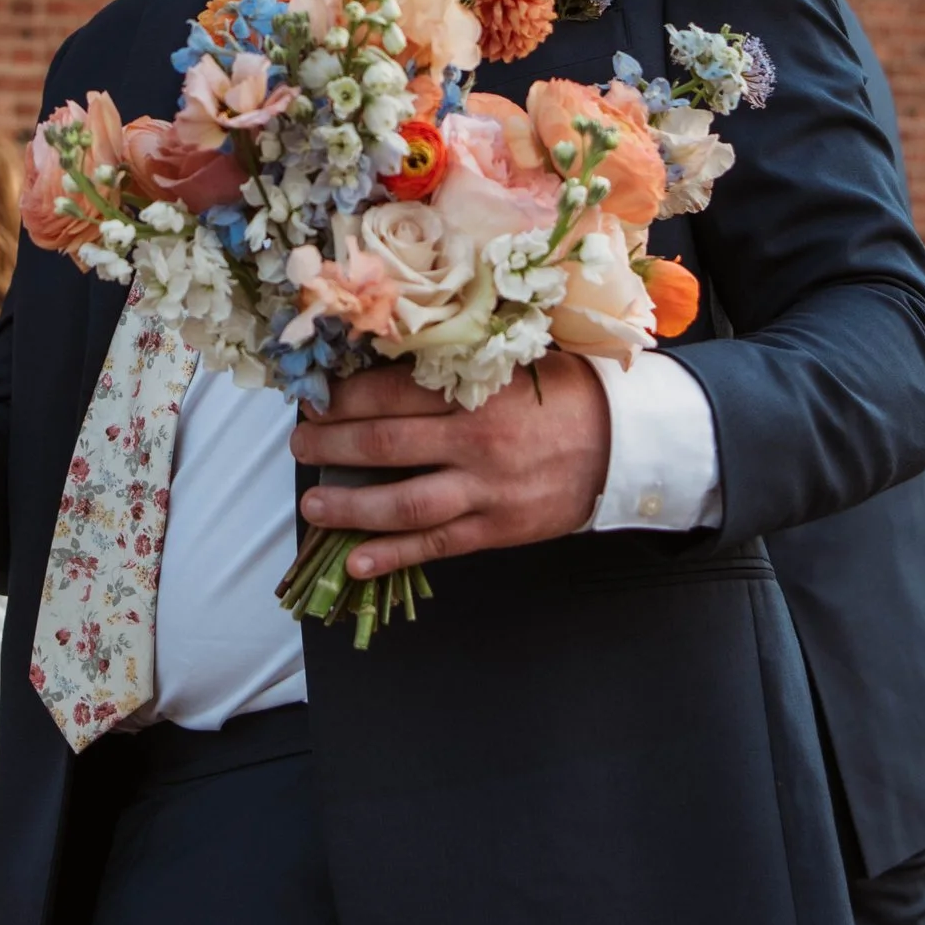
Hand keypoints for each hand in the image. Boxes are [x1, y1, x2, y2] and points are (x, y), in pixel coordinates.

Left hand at [289, 356, 612, 579]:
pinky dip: (393, 556)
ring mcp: (485, 490)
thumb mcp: (513, 363)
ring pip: (403, 503)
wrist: (624, 444)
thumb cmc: (565, 395)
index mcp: (477, 391)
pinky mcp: (496, 528)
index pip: (393, 393)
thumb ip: (458, 365)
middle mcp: (474, 441)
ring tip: (313, 504)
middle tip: (299, 443)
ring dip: (351, 506)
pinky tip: (357, 562)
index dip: (346, 398)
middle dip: (332, 445)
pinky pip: (436, 545)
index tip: (316, 399)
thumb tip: (390, 365)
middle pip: (385, 445)